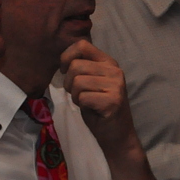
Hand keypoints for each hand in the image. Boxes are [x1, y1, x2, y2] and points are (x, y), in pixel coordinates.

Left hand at [61, 40, 141, 162]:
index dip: (66, 57)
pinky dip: (81, 105)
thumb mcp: (90, 82)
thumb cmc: (99, 109)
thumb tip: (62, 59)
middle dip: (69, 83)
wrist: (117, 135)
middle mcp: (115, 70)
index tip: (64, 71)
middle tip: (78, 95)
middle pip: (76, 66)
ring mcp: (116, 85)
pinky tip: (92, 109)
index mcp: (109, 62)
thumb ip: (82, 68)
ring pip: (77, 82)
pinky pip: (83, 97)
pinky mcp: (112, 101)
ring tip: (87, 102)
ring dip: (75, 96)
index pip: (82, 45)